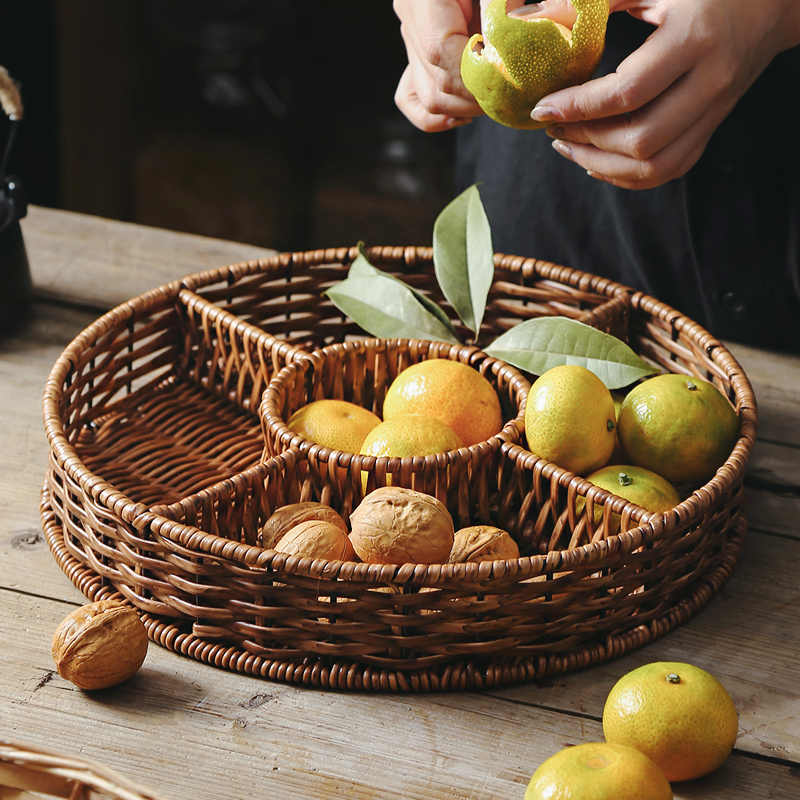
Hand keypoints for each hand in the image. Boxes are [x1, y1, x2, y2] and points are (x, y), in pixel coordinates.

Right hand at [393, 0, 500, 131]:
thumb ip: (503, 7)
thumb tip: (511, 51)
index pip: (442, 54)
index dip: (475, 76)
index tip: (509, 82)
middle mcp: (410, 21)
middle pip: (437, 86)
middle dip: (478, 98)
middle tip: (514, 94)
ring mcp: (410, 41)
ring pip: (429, 100)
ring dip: (467, 108)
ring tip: (499, 98)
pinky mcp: (417, 55)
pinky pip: (413, 99)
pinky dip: (440, 115)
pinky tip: (468, 111)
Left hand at [529, 0, 799, 188]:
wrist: (770, 3)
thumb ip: (600, 1)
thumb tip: (538, 14)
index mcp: (694, 40)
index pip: (627, 94)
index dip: (578, 107)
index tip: (542, 108)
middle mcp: (709, 83)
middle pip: (639, 140)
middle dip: (586, 140)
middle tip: (553, 126)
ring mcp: (713, 112)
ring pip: (653, 166)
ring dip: (602, 165)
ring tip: (567, 147)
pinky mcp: (711, 129)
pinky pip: (668, 170)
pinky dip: (627, 175)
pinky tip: (596, 162)